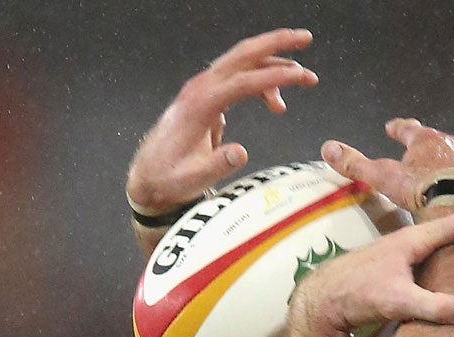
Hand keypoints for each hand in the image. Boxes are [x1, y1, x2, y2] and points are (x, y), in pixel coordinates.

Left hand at [127, 29, 317, 220]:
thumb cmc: (169, 179)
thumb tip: (241, 152)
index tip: (300, 77)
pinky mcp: (205, 95)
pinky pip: (237, 78)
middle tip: (305, 39)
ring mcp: (202, 88)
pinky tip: (273, 104)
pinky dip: (259, 83)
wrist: (148, 177)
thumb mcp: (193, 180)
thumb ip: (217, 165)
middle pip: (243, 54)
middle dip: (277, 44)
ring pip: (242, 62)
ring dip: (273, 64)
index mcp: (200, 105)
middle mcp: (201, 88)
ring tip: (302, 78)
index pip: (243, 82)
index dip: (273, 78)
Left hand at [290, 208, 453, 335]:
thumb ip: (434, 307)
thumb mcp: (397, 303)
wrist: (320, 300)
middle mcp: (409, 240)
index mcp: (414, 240)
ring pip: (442, 244)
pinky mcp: (394, 267)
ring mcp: (401, 252)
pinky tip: (451, 281)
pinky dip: (447, 265)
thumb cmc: (355, 296)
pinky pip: (430, 259)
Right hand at [321, 120, 453, 219]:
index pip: (408, 129)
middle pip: (437, 141)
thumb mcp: (384, 178)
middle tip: (420, 155)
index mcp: (426, 140)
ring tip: (445, 178)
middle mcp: (452, 144)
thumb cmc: (422, 193)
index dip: (398, 128)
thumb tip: (327, 148)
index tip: (391, 127)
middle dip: (427, 148)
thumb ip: (356, 164)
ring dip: (451, 165)